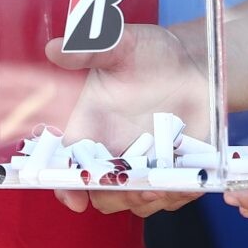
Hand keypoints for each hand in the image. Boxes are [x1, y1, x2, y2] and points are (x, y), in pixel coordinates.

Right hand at [41, 23, 209, 219]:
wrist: (194, 62)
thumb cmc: (151, 52)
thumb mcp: (122, 46)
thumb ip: (90, 51)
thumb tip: (53, 49)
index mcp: (87, 127)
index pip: (65, 167)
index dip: (66, 187)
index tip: (75, 199)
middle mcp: (110, 152)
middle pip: (99, 193)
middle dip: (114, 196)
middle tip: (137, 186)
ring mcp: (141, 165)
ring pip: (133, 201)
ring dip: (146, 199)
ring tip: (164, 184)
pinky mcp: (169, 171)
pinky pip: (169, 197)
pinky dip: (177, 195)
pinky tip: (189, 180)